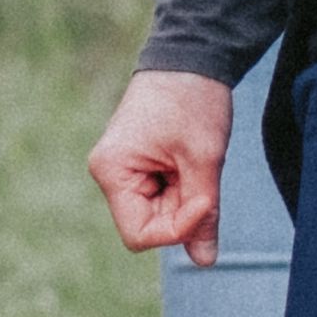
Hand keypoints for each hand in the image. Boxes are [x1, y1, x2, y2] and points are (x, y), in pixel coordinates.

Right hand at [91, 68, 234, 263]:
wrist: (191, 55)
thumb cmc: (192, 101)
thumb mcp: (204, 159)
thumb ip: (204, 212)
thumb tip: (205, 261)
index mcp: (112, 170)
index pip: (140, 235)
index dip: (178, 228)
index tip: (207, 200)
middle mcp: (110, 173)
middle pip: (149, 224)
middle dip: (183, 208)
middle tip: (203, 172)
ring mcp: (123, 168)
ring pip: (159, 210)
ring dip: (185, 195)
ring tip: (196, 158)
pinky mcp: (138, 163)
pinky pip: (162, 193)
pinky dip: (183, 184)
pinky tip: (190, 157)